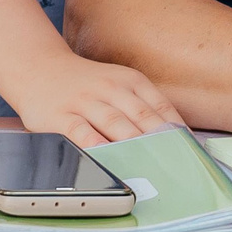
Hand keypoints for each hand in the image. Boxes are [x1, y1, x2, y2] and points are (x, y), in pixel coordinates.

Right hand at [11, 52, 186, 146]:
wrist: (39, 68)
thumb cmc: (86, 84)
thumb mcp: (118, 84)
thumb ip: (141, 106)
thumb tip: (171, 138)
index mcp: (130, 81)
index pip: (161, 107)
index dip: (178, 129)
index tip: (192, 150)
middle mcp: (110, 88)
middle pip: (141, 116)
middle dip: (160, 140)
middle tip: (176, 163)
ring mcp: (85, 101)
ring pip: (114, 123)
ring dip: (133, 144)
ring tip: (149, 164)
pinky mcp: (60, 116)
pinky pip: (80, 132)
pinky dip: (94, 146)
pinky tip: (106, 159)